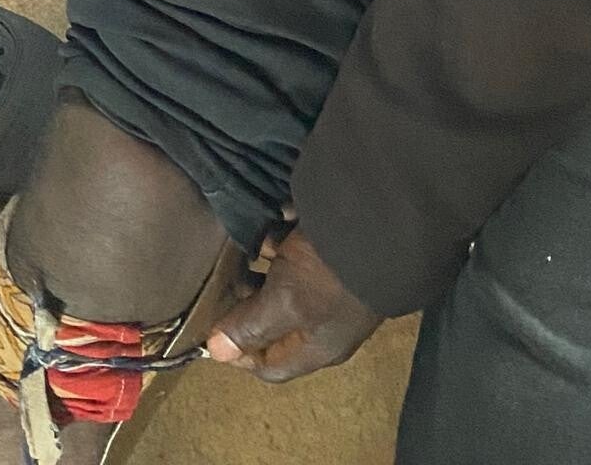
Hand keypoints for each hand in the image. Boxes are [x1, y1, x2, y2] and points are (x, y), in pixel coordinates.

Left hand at [207, 230, 379, 382]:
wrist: (379, 226)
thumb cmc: (327, 275)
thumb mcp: (283, 302)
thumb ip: (250, 327)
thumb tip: (217, 352)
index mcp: (316, 348)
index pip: (270, 366)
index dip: (238, 352)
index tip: (211, 327)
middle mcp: (325, 324)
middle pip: (275, 324)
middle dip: (247, 304)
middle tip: (224, 281)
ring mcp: (331, 289)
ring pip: (284, 286)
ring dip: (262, 269)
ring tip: (244, 250)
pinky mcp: (333, 257)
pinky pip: (298, 255)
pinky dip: (281, 243)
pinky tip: (272, 225)